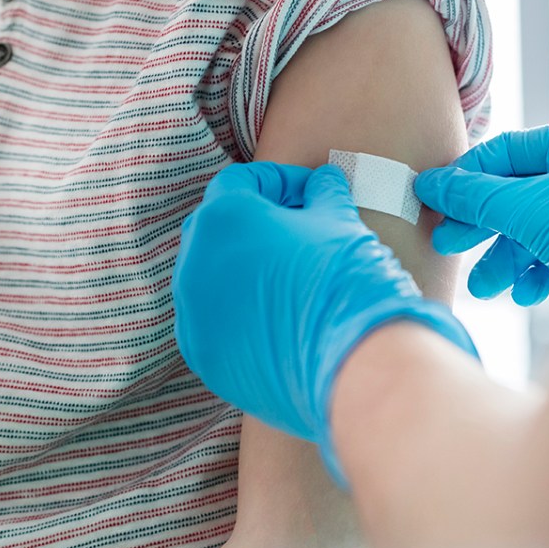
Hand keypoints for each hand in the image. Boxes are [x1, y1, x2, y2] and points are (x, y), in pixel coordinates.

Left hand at [172, 162, 475, 478]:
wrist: (355, 366)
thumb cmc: (346, 281)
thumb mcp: (339, 220)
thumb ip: (323, 194)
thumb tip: (323, 183)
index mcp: (222, 219)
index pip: (240, 182)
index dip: (279, 181)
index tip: (311, 192)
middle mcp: (193, 264)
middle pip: (217, 228)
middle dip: (254, 222)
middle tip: (299, 227)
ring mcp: (193, 316)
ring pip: (211, 278)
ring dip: (243, 269)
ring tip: (290, 275)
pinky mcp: (205, 357)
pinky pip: (215, 322)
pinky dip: (239, 312)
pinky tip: (280, 317)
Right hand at [414, 125, 548, 305]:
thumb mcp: (530, 210)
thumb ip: (478, 197)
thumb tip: (432, 184)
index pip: (510, 150)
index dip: (467, 176)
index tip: (432, 200)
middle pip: (520, 194)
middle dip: (483, 226)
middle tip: (447, 245)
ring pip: (537, 231)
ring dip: (505, 260)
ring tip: (484, 287)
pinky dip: (536, 275)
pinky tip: (525, 295)